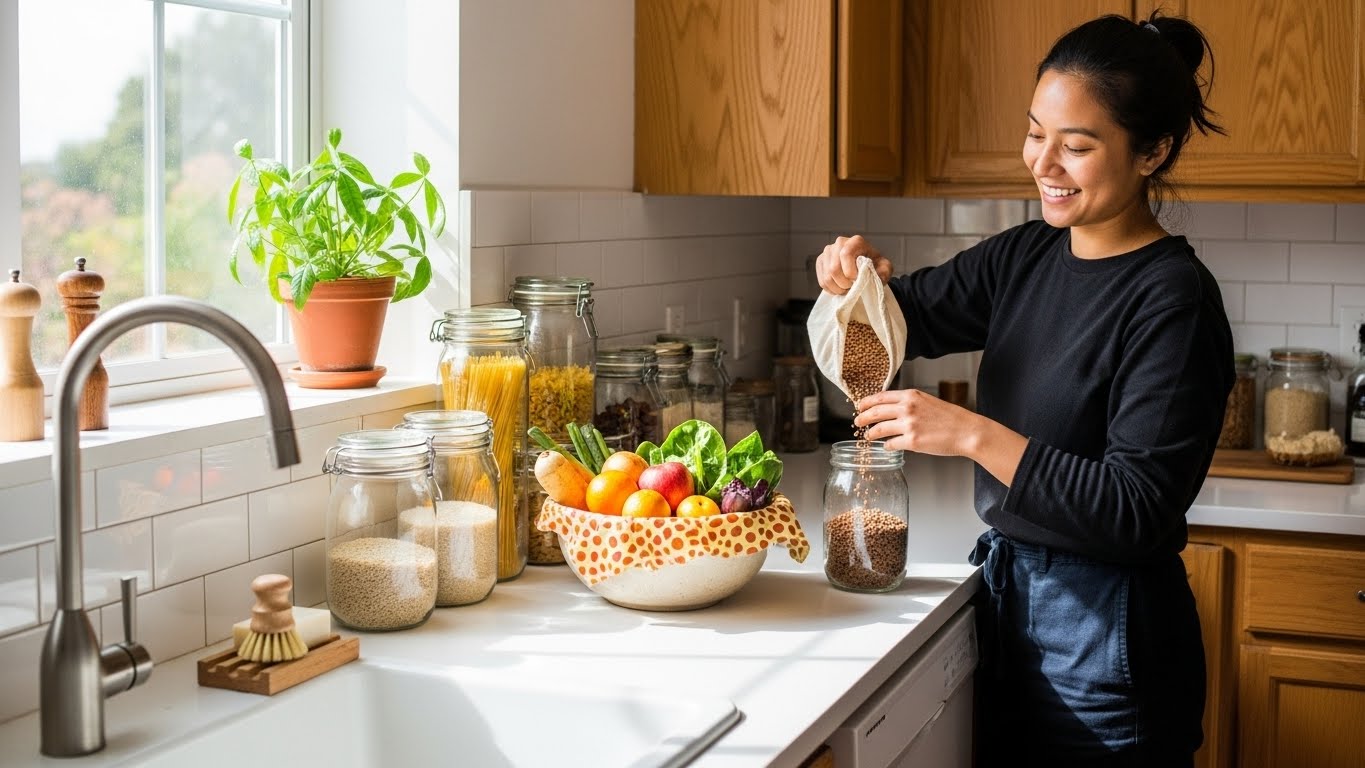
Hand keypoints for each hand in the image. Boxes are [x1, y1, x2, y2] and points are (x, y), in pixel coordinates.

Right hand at [815, 235, 892, 294]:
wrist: (865, 267)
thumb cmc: (875, 266)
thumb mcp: (885, 268)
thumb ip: (884, 271)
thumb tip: (877, 276)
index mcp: (855, 241)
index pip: (846, 254)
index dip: (850, 272)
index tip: (857, 279)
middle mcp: (839, 243)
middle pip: (834, 269)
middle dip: (844, 283)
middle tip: (852, 287)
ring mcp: (828, 251)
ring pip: (827, 277)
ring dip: (838, 288)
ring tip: (847, 288)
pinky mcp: (821, 261)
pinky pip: (822, 281)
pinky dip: (831, 289)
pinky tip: (840, 288)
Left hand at [854, 388, 976, 456]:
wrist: (967, 431)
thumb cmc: (951, 418)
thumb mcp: (928, 401)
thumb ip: (910, 403)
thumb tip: (892, 409)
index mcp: (911, 396)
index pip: (880, 397)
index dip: (866, 402)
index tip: (859, 406)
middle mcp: (907, 408)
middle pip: (875, 412)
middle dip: (862, 418)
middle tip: (857, 423)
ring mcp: (909, 425)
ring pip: (879, 429)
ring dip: (870, 434)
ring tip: (868, 437)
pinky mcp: (912, 441)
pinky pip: (891, 444)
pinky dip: (887, 446)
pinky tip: (887, 446)